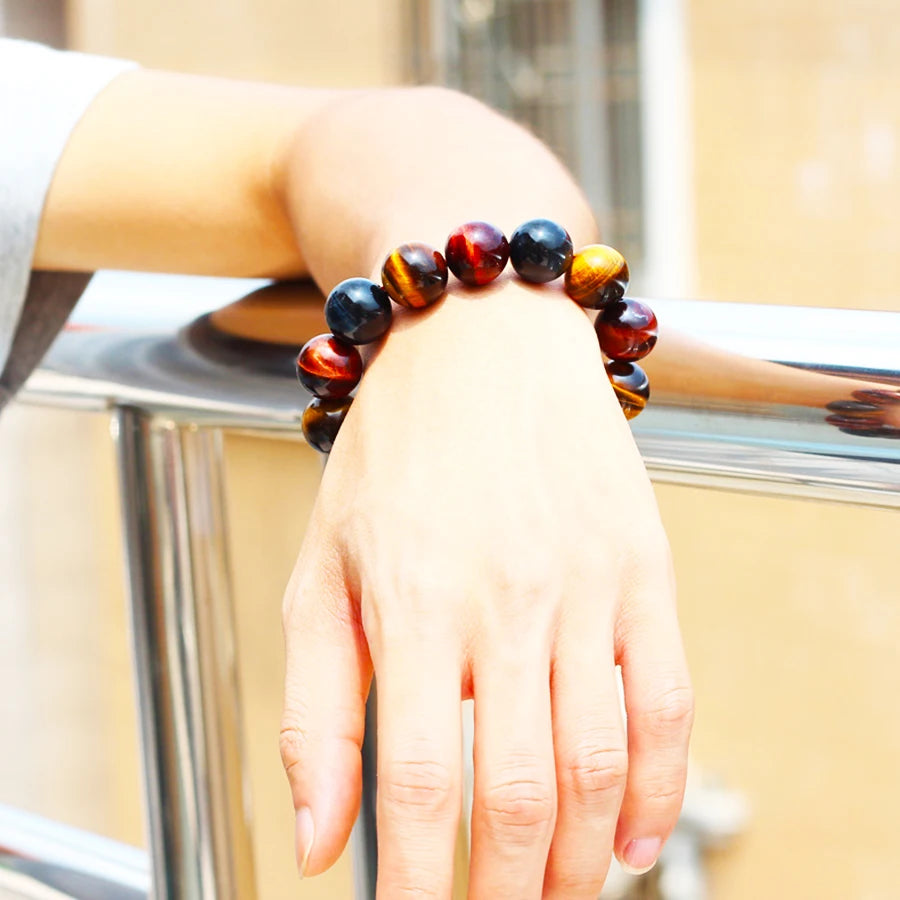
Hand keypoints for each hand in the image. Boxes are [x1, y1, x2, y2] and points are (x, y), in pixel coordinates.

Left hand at [280, 277, 692, 896]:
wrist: (482, 341)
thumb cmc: (395, 451)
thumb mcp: (322, 566)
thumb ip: (314, 706)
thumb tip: (317, 841)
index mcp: (414, 601)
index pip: (416, 781)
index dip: (416, 881)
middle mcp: (507, 598)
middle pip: (521, 792)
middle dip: (508, 890)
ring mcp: (586, 584)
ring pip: (602, 764)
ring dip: (582, 859)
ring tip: (559, 894)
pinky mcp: (642, 568)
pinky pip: (669, 700)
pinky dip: (661, 789)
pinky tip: (634, 837)